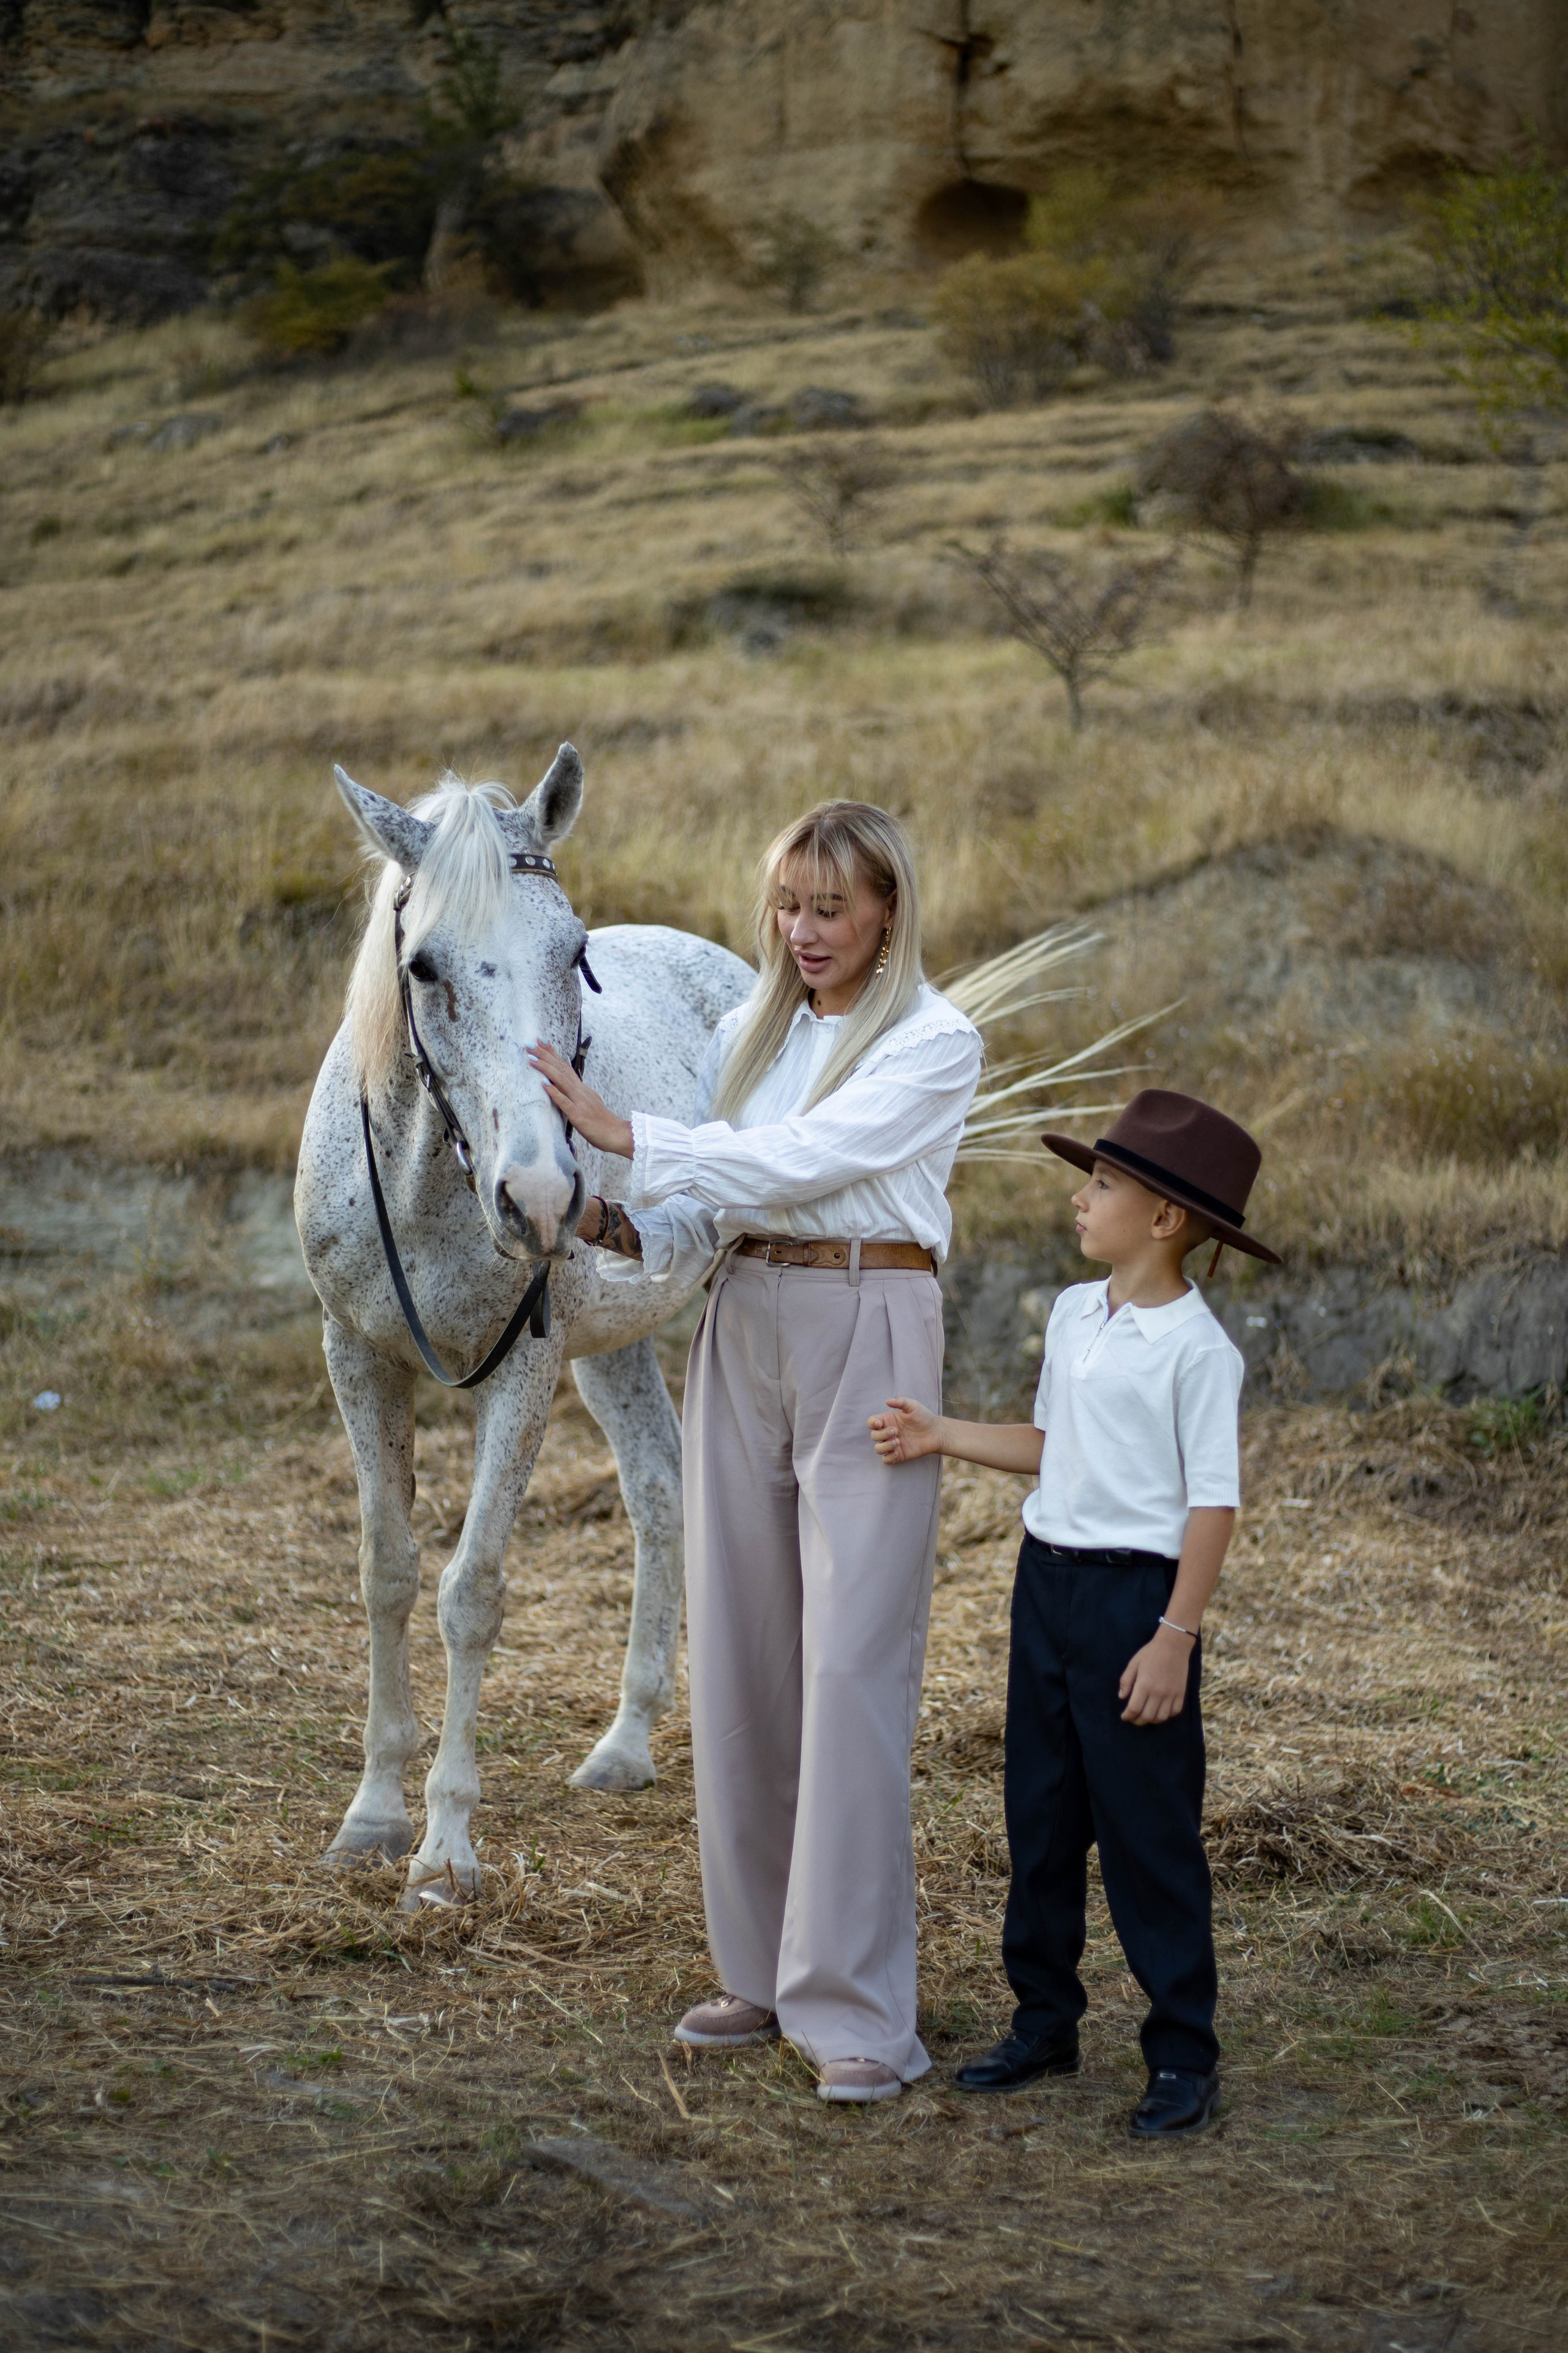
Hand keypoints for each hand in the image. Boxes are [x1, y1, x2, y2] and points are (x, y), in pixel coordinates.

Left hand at [528, 1041, 633, 1157]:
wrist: (616, 1134)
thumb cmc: (601, 1121)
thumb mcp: (589, 1099)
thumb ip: (577, 1086)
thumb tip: (568, 1069)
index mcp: (581, 1088)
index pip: (565, 1066)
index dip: (552, 1053)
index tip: (540, 1041)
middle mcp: (580, 1091)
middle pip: (561, 1069)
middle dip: (545, 1055)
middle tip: (530, 1043)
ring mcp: (580, 1102)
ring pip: (561, 1081)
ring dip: (546, 1068)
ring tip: (532, 1058)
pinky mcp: (578, 1115)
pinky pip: (564, 1102)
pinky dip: (554, 1092)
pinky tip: (543, 1084)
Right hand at [868, 1396, 943, 1464]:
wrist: (936, 1432)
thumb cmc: (923, 1417)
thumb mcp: (913, 1406)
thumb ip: (901, 1401)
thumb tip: (887, 1401)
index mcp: (888, 1420)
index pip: (872, 1422)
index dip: (872, 1423)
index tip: (879, 1423)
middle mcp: (887, 1433)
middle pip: (874, 1436)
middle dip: (882, 1434)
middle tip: (896, 1431)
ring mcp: (892, 1444)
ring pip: (878, 1448)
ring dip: (885, 1446)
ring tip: (898, 1442)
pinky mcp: (898, 1455)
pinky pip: (886, 1459)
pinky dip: (888, 1457)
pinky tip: (897, 1452)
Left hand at [1117, 1625, 1194, 1725]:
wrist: (1173, 1645)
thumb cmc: (1151, 1653)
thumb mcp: (1133, 1663)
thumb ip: (1126, 1681)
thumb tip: (1122, 1697)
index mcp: (1144, 1685)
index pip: (1134, 1709)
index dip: (1128, 1716)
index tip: (1124, 1716)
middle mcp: (1158, 1692)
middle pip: (1147, 1716)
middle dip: (1137, 1721)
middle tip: (1133, 1719)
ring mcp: (1171, 1694)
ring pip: (1161, 1717)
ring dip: (1151, 1720)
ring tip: (1146, 1716)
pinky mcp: (1181, 1693)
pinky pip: (1174, 1712)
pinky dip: (1166, 1715)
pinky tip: (1160, 1711)